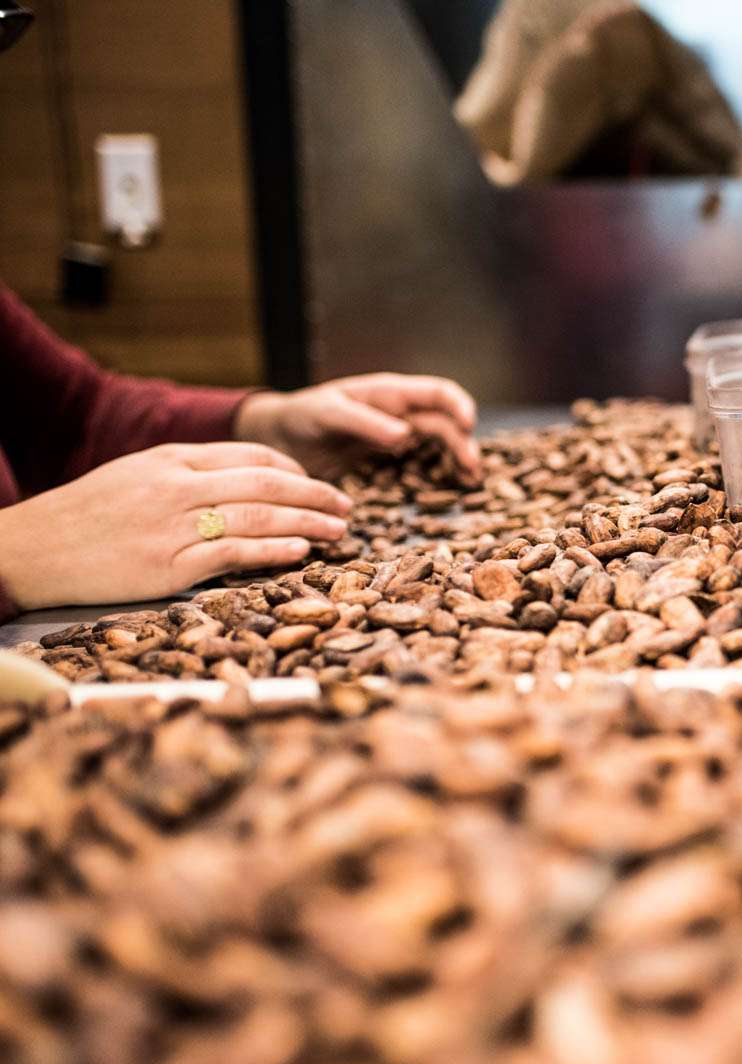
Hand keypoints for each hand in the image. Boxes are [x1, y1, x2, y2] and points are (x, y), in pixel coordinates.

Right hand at [0, 443, 351, 609]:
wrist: (29, 550)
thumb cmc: (86, 516)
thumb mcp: (137, 476)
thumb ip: (189, 474)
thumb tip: (246, 481)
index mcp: (172, 460)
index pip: (251, 455)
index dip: (295, 471)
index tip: (319, 485)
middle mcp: (176, 487)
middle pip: (266, 484)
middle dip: (316, 495)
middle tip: (348, 507)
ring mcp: (172, 527)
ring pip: (259, 518)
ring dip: (308, 523)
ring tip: (339, 530)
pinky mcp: (167, 567)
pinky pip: (234, 555)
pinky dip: (274, 552)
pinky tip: (301, 551)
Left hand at [235, 374, 479, 480]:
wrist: (279, 435)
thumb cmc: (301, 416)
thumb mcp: (327, 415)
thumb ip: (365, 423)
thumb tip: (405, 434)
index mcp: (388, 392)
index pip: (437, 391)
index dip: (458, 405)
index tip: (468, 426)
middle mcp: (399, 409)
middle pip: (445, 421)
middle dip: (463, 442)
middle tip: (471, 471)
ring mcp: (396, 431)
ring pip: (440, 439)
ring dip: (458, 455)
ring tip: (470, 479)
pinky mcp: (389, 453)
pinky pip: (425, 456)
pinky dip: (442, 467)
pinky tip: (453, 482)